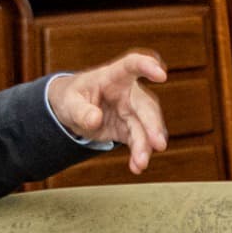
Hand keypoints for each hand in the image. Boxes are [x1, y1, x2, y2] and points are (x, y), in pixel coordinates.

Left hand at [48, 51, 169, 174]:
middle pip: (145, 106)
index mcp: (113, 76)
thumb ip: (81, 110)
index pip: (132, 65)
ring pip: (146, 127)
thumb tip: (95, 119)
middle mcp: (129, 93)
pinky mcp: (130, 129)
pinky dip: (139, 154)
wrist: (73, 111)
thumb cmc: (73, 97)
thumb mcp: (69, 102)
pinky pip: (139, 141)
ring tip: (141, 163)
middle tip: (158, 143)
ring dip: (146, 145)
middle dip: (153, 125)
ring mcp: (132, 112)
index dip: (147, 66)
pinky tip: (136, 167)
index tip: (162, 74)